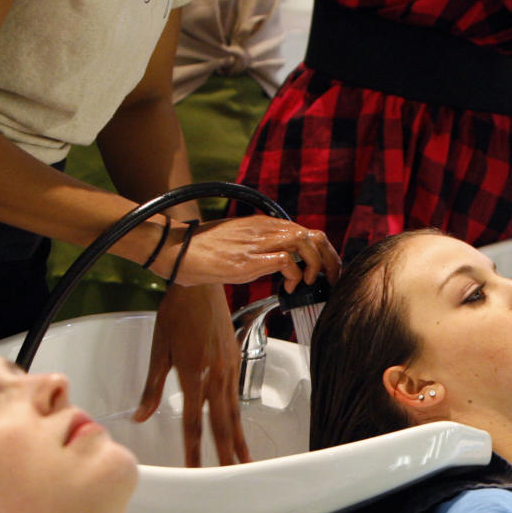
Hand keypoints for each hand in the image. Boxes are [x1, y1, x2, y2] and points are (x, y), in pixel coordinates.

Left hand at [134, 284, 250, 466]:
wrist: (201, 281)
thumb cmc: (176, 310)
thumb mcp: (158, 349)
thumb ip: (152, 387)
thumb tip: (141, 415)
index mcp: (193, 373)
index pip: (193, 422)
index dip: (193, 449)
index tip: (195, 469)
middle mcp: (215, 374)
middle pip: (221, 423)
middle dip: (225, 453)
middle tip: (231, 475)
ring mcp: (229, 367)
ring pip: (235, 412)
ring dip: (239, 439)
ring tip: (244, 460)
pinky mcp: (235, 359)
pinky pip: (237, 395)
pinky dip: (240, 416)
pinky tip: (239, 427)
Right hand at [156, 217, 340, 289]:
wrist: (181, 251)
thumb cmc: (205, 250)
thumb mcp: (241, 244)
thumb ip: (262, 249)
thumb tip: (281, 263)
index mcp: (265, 225)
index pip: (305, 231)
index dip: (322, 251)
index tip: (325, 269)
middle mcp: (266, 229)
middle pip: (313, 235)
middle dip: (329, 259)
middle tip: (330, 279)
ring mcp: (259, 242)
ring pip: (305, 242)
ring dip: (314, 265)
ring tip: (308, 282)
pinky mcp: (251, 258)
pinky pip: (286, 261)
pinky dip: (294, 275)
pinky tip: (288, 287)